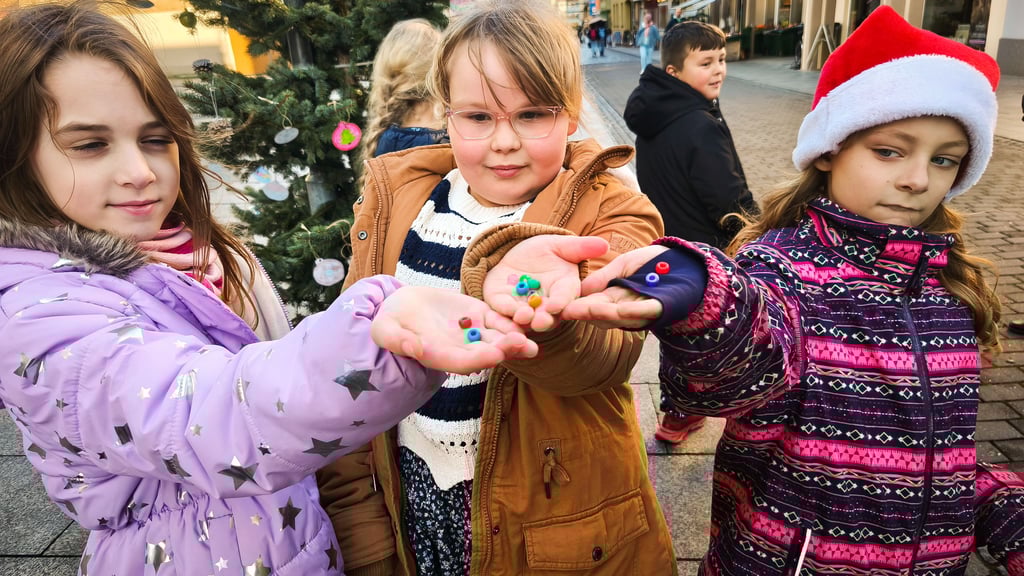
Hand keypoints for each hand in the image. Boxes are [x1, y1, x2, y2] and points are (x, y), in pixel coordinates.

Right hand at [371, 286, 537, 374]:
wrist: (402, 307)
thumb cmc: (390, 322)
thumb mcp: (385, 330)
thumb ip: (398, 340)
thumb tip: (415, 349)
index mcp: (439, 356)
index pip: (462, 362)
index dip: (478, 360)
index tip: (494, 356)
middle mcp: (460, 348)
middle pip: (486, 353)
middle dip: (505, 350)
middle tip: (524, 345)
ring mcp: (472, 332)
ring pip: (497, 338)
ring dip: (516, 338)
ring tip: (532, 336)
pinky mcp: (478, 314)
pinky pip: (497, 318)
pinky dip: (511, 318)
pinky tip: (526, 315)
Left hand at [483, 235, 608, 331]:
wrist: (517, 254)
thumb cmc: (544, 251)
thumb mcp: (560, 246)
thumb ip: (581, 248)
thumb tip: (605, 244)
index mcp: (564, 291)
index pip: (565, 298)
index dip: (561, 302)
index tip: (557, 305)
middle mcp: (546, 304)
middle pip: (547, 315)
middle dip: (544, 319)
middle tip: (540, 322)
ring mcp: (524, 307)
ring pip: (526, 318)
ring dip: (524, 320)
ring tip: (522, 318)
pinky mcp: (503, 304)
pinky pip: (503, 311)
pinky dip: (504, 313)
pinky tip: (504, 314)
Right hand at [560, 245, 668, 329]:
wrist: (682, 261)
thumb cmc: (651, 262)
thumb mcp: (622, 265)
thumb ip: (603, 277)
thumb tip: (581, 290)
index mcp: (613, 298)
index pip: (591, 305)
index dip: (576, 306)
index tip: (559, 306)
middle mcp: (624, 308)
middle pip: (601, 315)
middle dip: (585, 313)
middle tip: (567, 311)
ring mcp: (641, 311)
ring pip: (619, 317)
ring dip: (603, 314)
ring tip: (587, 309)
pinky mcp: (658, 310)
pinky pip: (643, 313)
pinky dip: (632, 312)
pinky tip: (620, 309)